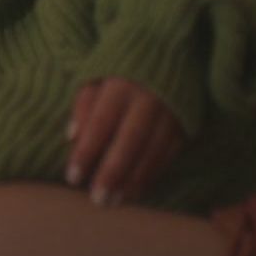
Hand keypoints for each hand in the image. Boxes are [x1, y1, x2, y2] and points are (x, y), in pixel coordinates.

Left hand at [65, 77, 183, 206]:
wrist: (165, 54)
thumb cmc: (118, 72)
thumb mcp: (95, 78)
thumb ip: (83, 106)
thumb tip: (72, 137)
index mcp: (121, 85)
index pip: (101, 122)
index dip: (87, 151)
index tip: (72, 178)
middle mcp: (148, 99)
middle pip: (130, 140)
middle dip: (113, 172)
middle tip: (97, 200)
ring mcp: (170, 112)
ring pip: (152, 151)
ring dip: (133, 180)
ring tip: (115, 201)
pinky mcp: (184, 123)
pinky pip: (168, 154)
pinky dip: (152, 174)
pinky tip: (136, 191)